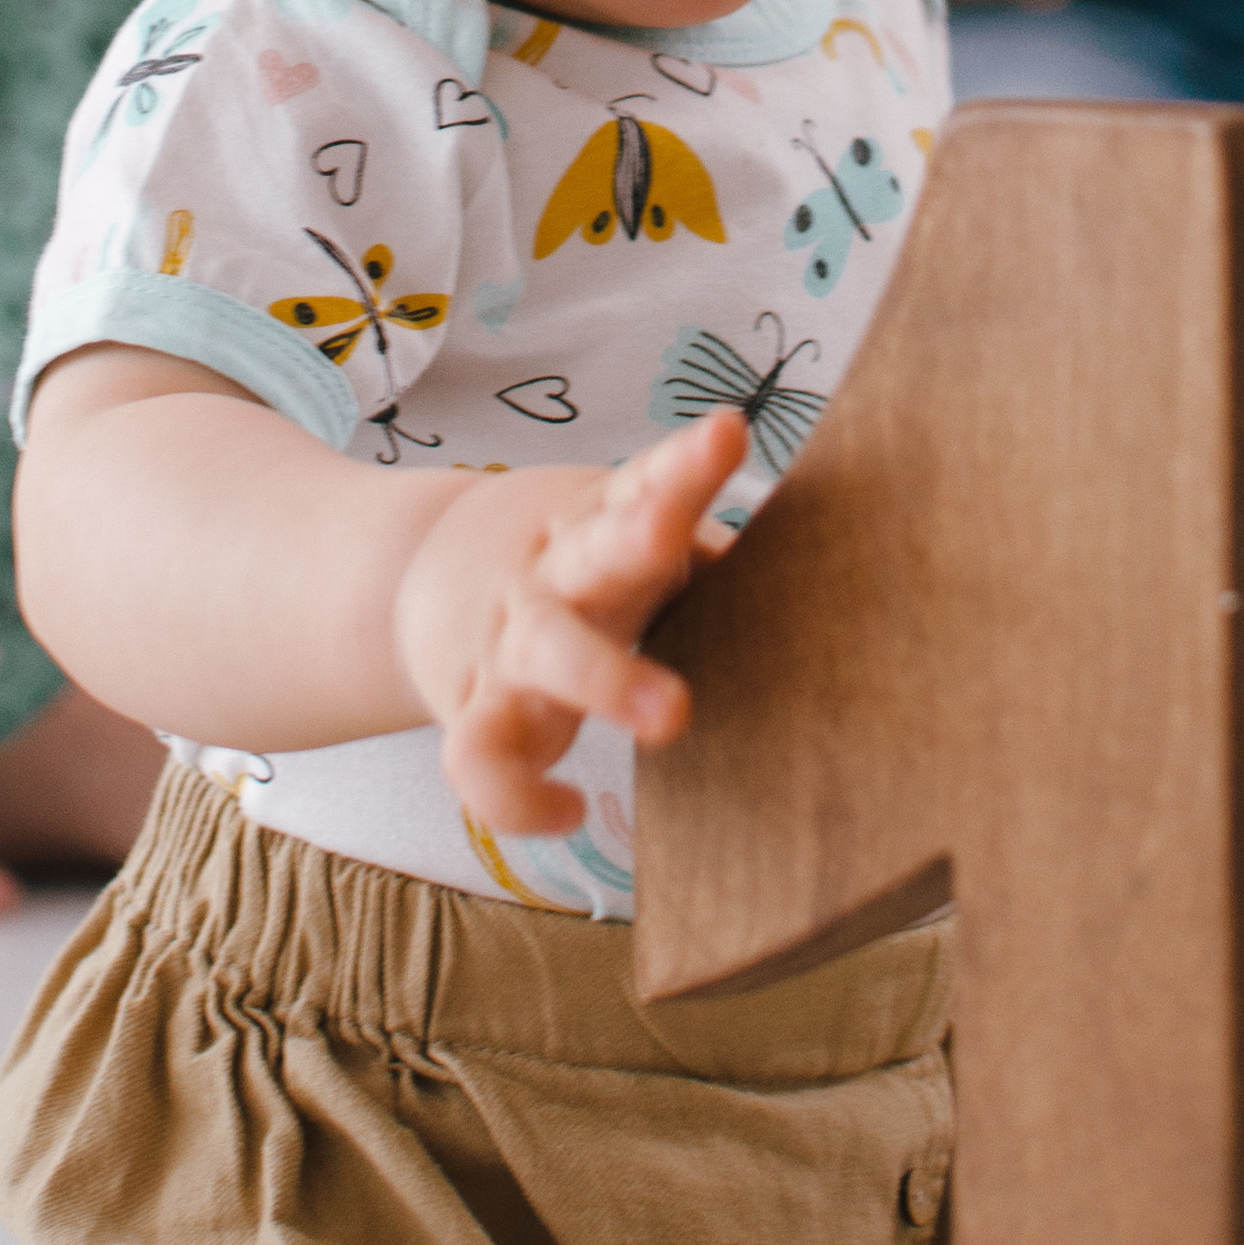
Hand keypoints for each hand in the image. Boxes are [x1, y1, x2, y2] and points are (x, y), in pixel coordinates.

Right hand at [394, 414, 749, 836]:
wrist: (421, 575)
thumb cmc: (577, 564)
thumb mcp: (625, 536)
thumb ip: (705, 555)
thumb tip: (822, 569)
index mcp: (603, 520)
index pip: (644, 482)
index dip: (684, 464)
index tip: (727, 432)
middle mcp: (557, 572)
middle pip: (596, 550)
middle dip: (636, 540)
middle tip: (673, 536)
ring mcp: (512, 641)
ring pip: (545, 652)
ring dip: (604, 677)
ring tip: (671, 715)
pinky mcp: (477, 711)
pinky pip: (479, 757)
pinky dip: (518, 794)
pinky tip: (571, 812)